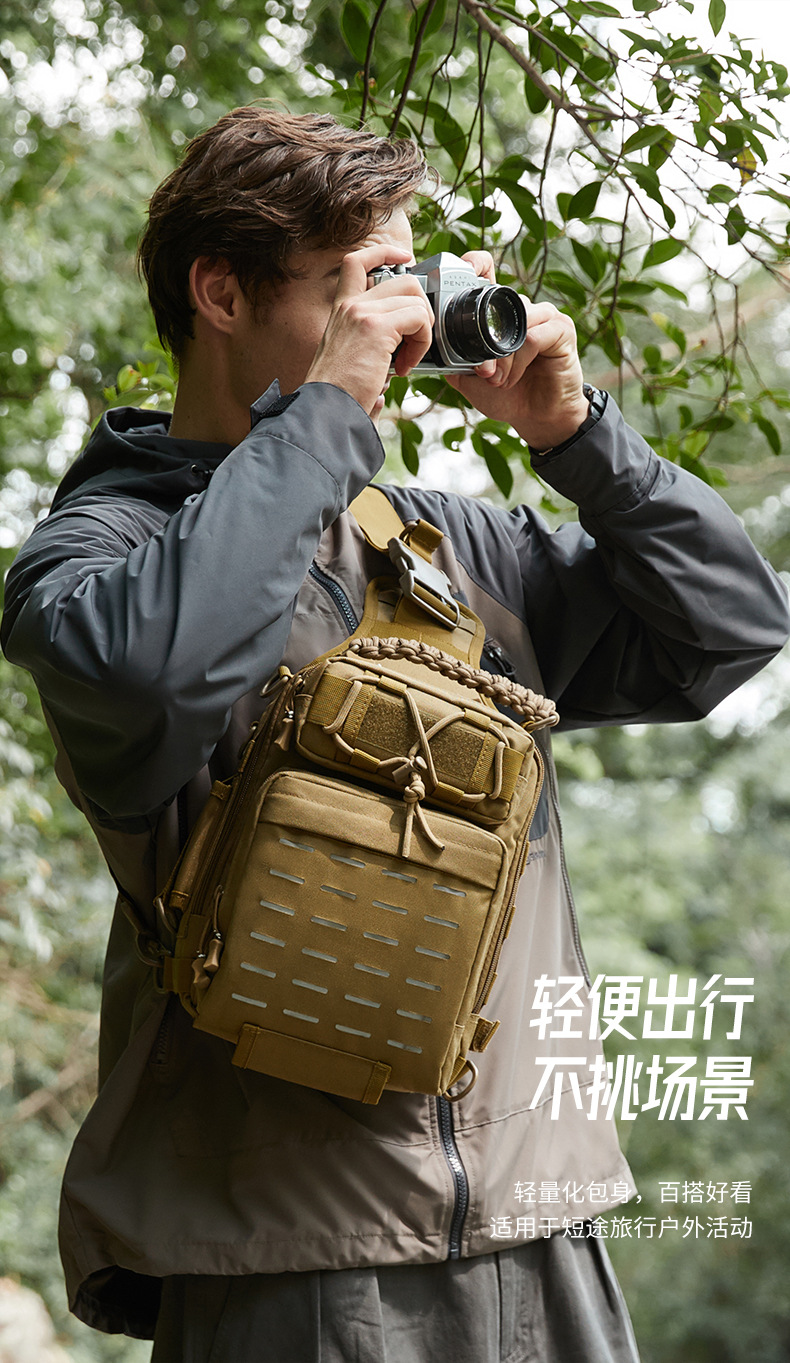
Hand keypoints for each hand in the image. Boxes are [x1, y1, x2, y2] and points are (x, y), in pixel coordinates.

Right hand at [304, 243, 434, 418]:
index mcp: (342, 309)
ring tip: (407, 360)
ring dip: (422, 331)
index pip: (358, 260)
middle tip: (410, 345)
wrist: (325, 408)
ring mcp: (362, 313)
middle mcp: (351, 305)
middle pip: (405, 280)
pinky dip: (422, 343)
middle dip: (419, 310)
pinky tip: (405, 366)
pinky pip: (418, 319)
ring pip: (416, 298)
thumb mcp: (350, 357)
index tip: (405, 259)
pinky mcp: (376, 327)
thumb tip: (399, 356)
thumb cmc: (337, 392)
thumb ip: (372, 343)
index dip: (385, 251)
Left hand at [445, 251, 588, 449]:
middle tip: (483, 372)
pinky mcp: (562, 329)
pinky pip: (533, 337)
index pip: (487, 270)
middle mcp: (522, 307)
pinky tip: (514, 377)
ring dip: (502, 357)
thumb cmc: (505, 394)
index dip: (475, 264)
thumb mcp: (468, 376)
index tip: (464, 271)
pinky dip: (519, 361)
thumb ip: (452, 357)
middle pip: (497, 305)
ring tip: (497, 379)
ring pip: (515, 322)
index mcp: (498, 312)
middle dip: (485, 344)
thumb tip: (431, 343)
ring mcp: (545, 315)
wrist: (535, 418)